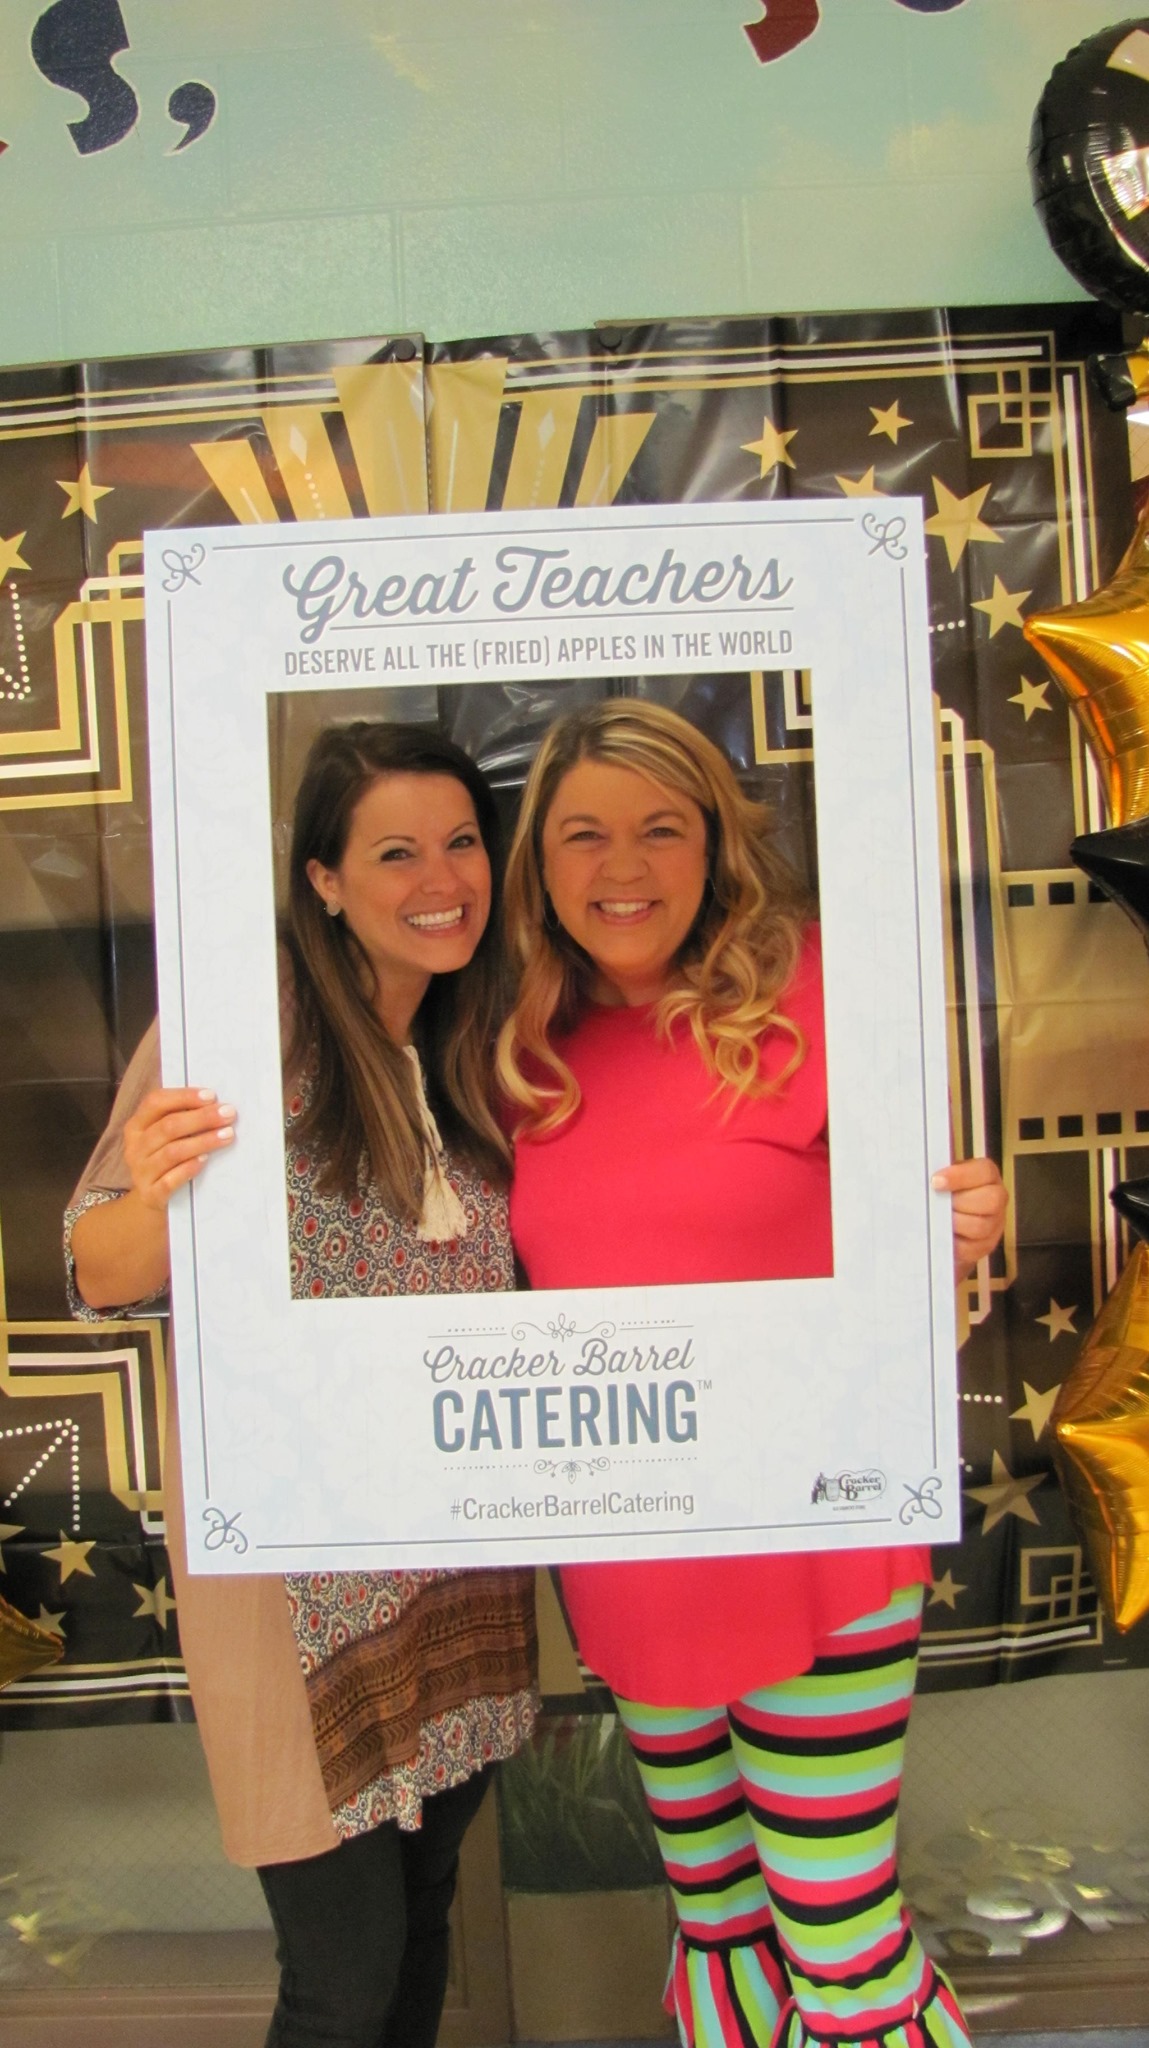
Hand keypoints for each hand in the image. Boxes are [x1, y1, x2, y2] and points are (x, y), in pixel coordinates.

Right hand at [123, 1087, 236, 1211]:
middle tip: (228, 1114)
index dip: (183, 1097)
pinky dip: (188, 1169)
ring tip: (227, 1135)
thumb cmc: (166, 1160)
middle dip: (202, 1118)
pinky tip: (205, 1161)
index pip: (155, 1102)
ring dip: (203, 1141)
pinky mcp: (150, 1195)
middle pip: (168, 1126)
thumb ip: (181, 1118)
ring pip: (172, 1152)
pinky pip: (169, 1181)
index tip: (211, 1095)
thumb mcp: (165, 1137)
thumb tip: (215, 1105)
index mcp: (136, 1126)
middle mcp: (135, 1147)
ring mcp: (140, 1172)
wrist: (150, 1199)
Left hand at [932, 1157, 1006, 1281]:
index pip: (985, 1171)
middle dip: (959, 1202)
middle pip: (991, 1200)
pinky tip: (937, 1236)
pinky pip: (971, 1249)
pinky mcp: (984, 1247)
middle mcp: (997, 1200)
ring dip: (954, 1223)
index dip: (960, 1176)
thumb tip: (922, 1175)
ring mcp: (993, 1225)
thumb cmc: (940, 1193)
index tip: (935, 1181)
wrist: (941, 1221)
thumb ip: (937, 1174)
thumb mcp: (941, 1177)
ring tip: (935, 1220)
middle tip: (936, 1204)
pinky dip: (951, 1243)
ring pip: (981, 1226)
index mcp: (987, 1176)